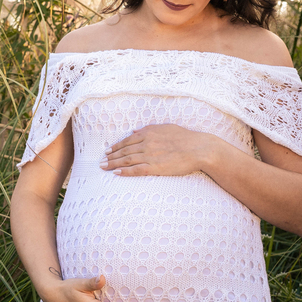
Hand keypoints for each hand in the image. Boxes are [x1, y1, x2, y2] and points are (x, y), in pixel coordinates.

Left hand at [101, 123, 217, 176]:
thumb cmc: (186, 138)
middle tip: (101, 161)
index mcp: (149, 133)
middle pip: (124, 151)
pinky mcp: (155, 167)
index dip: (116, 146)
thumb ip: (149, 129)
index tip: (107, 151)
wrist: (199, 148)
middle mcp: (147, 144)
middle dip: (111, 156)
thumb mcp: (166, 127)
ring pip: (127, 160)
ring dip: (113, 164)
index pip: (127, 140)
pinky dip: (125, 172)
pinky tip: (116, 173)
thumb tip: (135, 130)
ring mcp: (150, 156)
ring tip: (104, 167)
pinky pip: (136, 170)